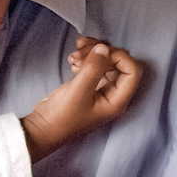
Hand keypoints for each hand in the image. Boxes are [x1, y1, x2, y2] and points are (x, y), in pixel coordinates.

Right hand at [20, 37, 142, 158]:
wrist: (43, 128)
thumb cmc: (62, 117)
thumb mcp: (78, 91)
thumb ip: (94, 68)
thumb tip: (104, 48)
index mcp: (118, 100)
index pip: (133, 71)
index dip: (118, 57)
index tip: (98, 52)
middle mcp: (113, 94)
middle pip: (119, 64)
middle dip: (101, 52)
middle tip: (80, 50)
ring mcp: (101, 90)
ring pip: (106, 62)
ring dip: (91, 53)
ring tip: (74, 56)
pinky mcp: (89, 86)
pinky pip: (94, 66)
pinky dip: (85, 59)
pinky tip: (72, 62)